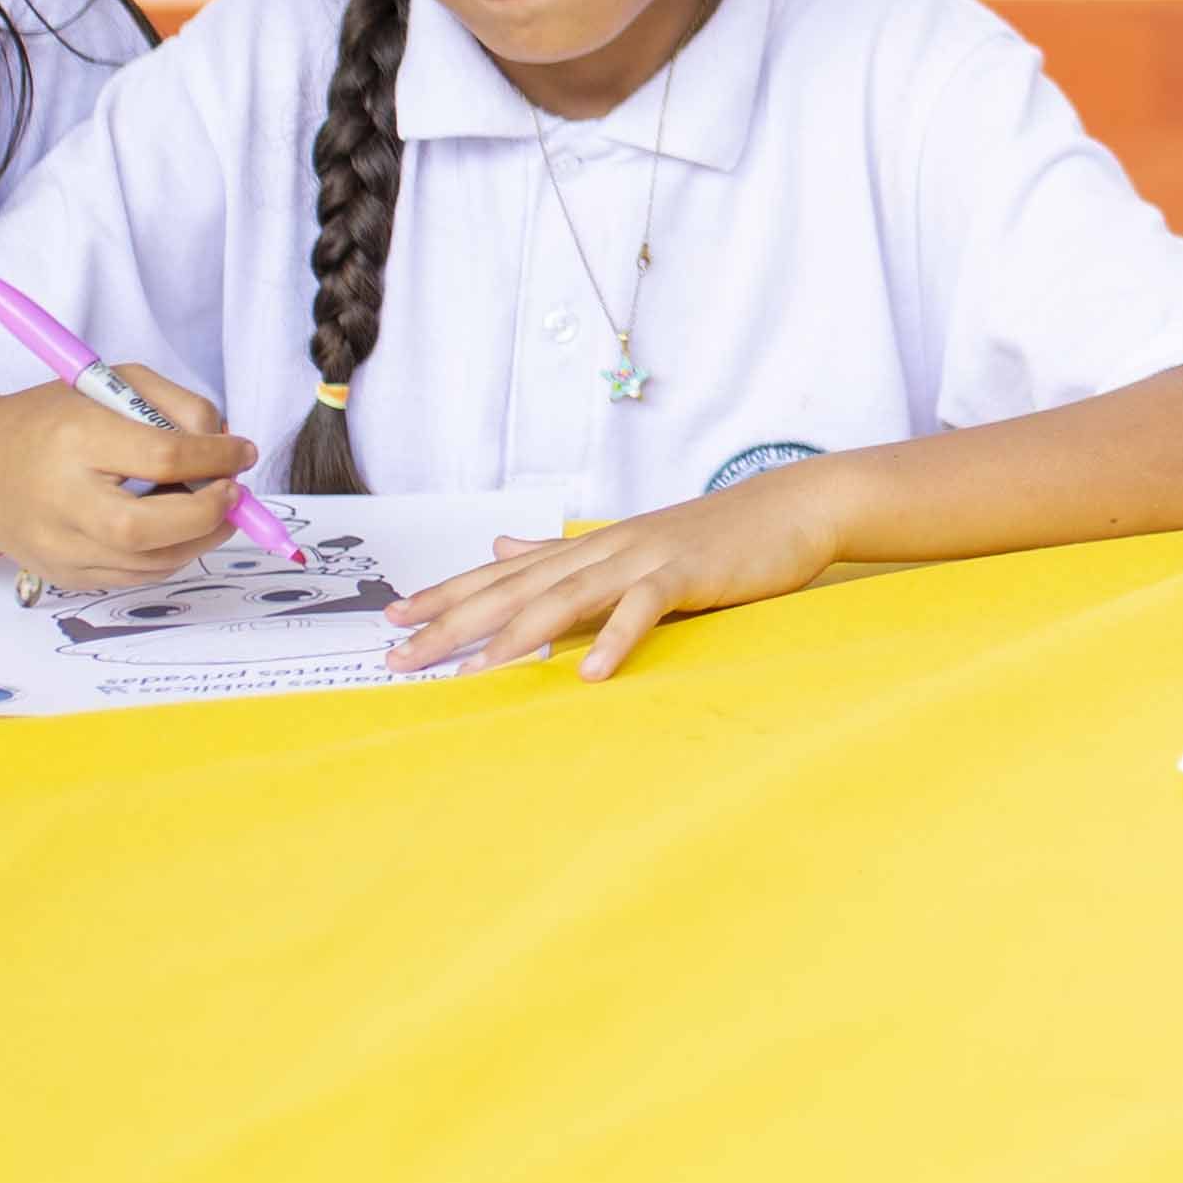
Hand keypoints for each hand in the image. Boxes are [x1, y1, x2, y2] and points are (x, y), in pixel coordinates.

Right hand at [0, 370, 255, 588]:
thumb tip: (226, 447)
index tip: (243, 452)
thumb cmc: (50, 419)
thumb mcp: (113, 384)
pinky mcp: (63, 576)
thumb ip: (178, 405)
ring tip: (212, 507)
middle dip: (210, 514)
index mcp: (75, 439)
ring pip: (151, 563)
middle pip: (152, 529)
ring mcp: (59, 547)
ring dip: (199, 538)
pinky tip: (174, 528)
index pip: (163, 457)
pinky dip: (168, 555)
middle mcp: (62, 500)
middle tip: (234, 493)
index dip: (217, 457)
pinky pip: (134, 578)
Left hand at [384, 472, 850, 680]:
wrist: (789, 507)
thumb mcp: (629, 542)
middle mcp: (604, 548)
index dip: (446, 594)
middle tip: (401, 656)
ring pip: (567, 597)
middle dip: (455, 622)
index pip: (502, 573)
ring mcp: (644, 558)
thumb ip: (562, 550)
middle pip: (516, 588)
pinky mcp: (687, 573)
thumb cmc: (712, 536)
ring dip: (516, 636)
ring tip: (473, 672)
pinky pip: (644, 608)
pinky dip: (615, 640)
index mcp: (588, 547)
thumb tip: (501, 545)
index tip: (392, 619)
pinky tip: (588, 674)